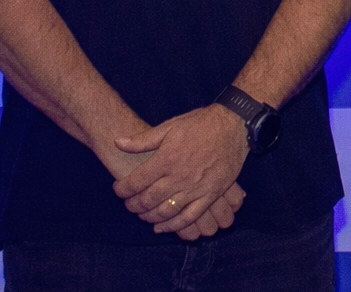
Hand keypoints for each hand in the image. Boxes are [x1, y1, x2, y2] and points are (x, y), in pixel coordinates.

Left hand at [112, 104, 249, 236]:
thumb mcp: (169, 126)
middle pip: (148, 199)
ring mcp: (195, 188)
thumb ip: (142, 140)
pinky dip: (173, 226)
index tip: (118, 190)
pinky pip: (190, 217)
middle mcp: (178, 177)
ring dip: (149, 216)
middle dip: (133, 205)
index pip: (136, 182)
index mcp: (166, 159)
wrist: (233, 125)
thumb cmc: (200, 124)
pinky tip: (162, 227)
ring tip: (142, 214)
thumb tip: (118, 142)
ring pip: (166, 211)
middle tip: (128, 204)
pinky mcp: (211, 195)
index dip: (122, 189)